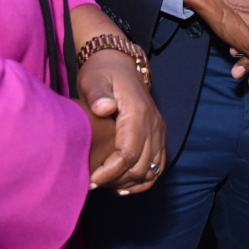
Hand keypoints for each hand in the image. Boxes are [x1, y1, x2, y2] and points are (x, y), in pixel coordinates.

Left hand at [78, 49, 166, 194]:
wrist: (118, 62)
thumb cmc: (101, 73)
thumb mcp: (93, 79)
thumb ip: (98, 94)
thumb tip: (104, 108)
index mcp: (137, 113)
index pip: (128, 154)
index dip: (110, 172)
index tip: (90, 180)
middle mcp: (153, 124)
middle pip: (141, 166)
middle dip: (117, 180)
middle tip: (93, 184)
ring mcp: (158, 130)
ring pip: (151, 169)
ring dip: (129, 182)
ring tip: (106, 185)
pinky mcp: (157, 134)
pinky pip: (158, 165)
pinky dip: (144, 180)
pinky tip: (124, 186)